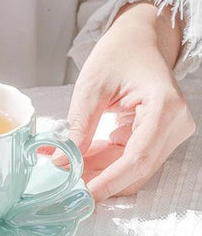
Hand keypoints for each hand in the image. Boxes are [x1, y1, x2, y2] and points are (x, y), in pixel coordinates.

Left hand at [67, 2, 194, 200]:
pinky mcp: (161, 137)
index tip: (83, 195)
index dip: (110, 181)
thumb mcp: (91, 87)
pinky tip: (83, 156)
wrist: (139, 40)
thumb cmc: (118, 54)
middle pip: (138, 169)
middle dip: (101, 180)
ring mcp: (171, 132)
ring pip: (134, 169)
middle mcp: (175, 124)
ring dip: (101, 171)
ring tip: (69, 166)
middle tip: (66, 185)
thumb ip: (78, 126)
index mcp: (165, 107)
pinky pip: (132, 159)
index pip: (138, 157)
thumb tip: (61, 163)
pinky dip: (107, 162)